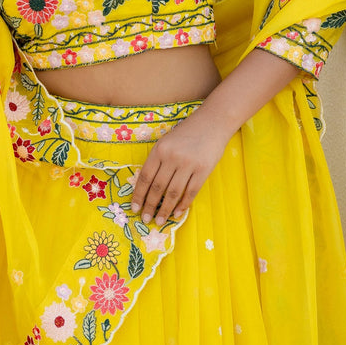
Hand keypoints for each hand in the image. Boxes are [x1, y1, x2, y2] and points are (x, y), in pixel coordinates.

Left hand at [130, 110, 229, 224]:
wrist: (211, 123)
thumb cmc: (186, 133)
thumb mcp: (166, 142)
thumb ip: (157, 161)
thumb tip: (147, 187)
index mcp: (159, 150)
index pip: (145, 177)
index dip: (139, 194)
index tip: (134, 207)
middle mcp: (172, 157)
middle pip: (157, 187)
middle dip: (149, 205)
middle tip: (145, 219)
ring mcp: (188, 164)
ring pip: (173, 193)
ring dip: (165, 209)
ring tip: (159, 221)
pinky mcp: (203, 170)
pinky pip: (190, 192)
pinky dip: (183, 205)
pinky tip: (177, 213)